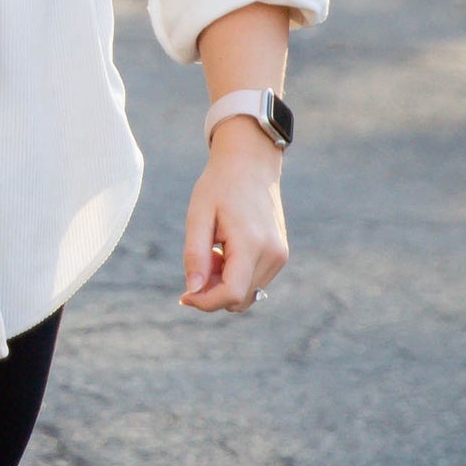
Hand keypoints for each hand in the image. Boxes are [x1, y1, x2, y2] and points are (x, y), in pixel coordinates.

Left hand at [182, 119, 287, 313]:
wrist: (250, 163)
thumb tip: (192, 291)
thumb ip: (194, 255)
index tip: (184, 295)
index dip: (205, 302)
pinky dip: (236, 275)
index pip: (231, 294)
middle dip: (213, 290)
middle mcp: (272, 255)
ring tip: (213, 250)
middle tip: (200, 260)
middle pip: (239, 299)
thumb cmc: (219, 185)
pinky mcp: (281, 255)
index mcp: (251, 244)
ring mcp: (280, 256)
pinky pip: (255, 281)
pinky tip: (226, 250)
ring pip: (247, 294)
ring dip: (224, 283)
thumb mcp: (198, 215)